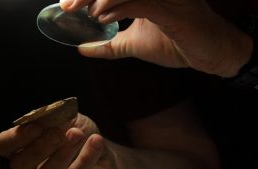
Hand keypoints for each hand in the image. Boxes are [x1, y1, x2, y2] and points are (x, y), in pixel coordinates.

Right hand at [0, 114, 117, 168]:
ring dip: (62, 154)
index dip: (16, 137)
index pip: (4, 146)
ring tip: (78, 134)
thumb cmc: (77, 135)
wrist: (105, 156)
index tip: (36, 127)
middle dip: (38, 148)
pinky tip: (96, 140)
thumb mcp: (65, 119)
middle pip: (19, 167)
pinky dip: (86, 159)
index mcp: (21, 150)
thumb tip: (45, 114)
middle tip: (59, 133)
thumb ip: (53, 116)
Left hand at [60, 0, 251, 76]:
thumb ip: (109, 45)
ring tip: (92, 14)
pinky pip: (140, 2)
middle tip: (69, 6)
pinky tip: (103, 17)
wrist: (211, 53)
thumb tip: (83, 48)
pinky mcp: (173, 8)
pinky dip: (117, 7)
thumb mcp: (134, 44)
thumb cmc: (177, 43)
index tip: (68, 4)